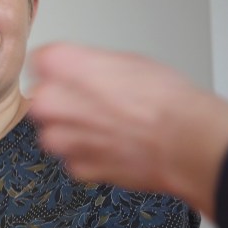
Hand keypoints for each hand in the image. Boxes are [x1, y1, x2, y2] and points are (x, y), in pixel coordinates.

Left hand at [29, 42, 227, 219]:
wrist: (187, 141)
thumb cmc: (165, 99)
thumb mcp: (126, 61)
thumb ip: (88, 66)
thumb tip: (79, 72)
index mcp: (59, 65)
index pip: (40, 62)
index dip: (61, 70)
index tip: (71, 75)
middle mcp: (50, 101)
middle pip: (43, 100)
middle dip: (64, 103)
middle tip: (95, 104)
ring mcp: (59, 138)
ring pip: (55, 133)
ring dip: (75, 132)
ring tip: (109, 127)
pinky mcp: (74, 166)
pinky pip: (74, 157)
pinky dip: (90, 154)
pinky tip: (115, 146)